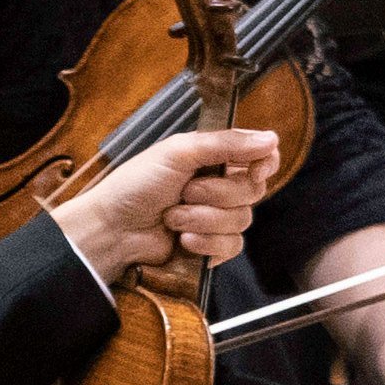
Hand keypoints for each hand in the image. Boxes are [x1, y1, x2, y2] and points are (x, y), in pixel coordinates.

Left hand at [67, 125, 283, 283]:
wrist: (112, 230)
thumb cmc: (135, 186)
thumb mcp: (178, 153)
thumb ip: (226, 143)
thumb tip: (272, 138)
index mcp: (215, 159)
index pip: (262, 156)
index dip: (266, 163)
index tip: (255, 171)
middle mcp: (221, 186)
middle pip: (253, 190)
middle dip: (216, 194)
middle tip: (185, 191)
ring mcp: (217, 217)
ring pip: (242, 220)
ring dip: (202, 220)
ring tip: (172, 217)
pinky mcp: (213, 245)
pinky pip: (232, 246)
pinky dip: (205, 243)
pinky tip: (182, 240)